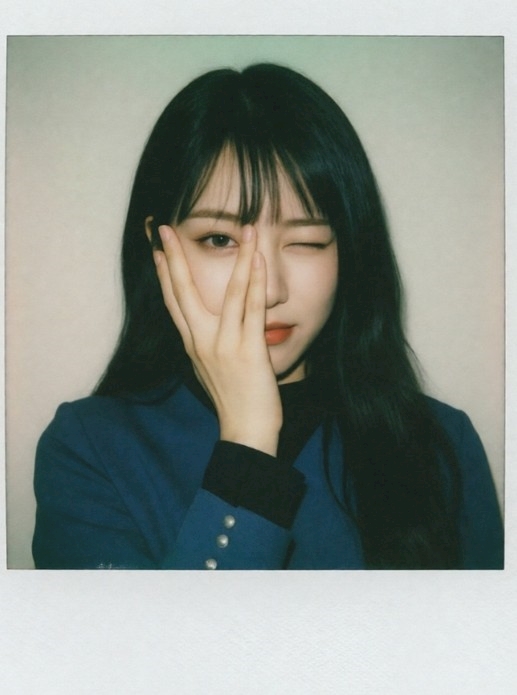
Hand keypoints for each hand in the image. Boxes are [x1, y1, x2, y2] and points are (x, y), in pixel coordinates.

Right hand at [153, 224, 282, 455]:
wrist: (245, 433)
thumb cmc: (233, 403)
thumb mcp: (211, 370)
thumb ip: (208, 345)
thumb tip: (210, 330)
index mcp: (192, 345)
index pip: (173, 302)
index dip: (164, 274)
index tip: (159, 249)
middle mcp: (201, 341)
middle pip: (183, 291)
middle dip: (175, 256)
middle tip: (165, 227)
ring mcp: (224, 344)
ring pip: (229, 291)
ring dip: (240, 257)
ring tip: (245, 229)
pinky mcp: (248, 350)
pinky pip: (252, 309)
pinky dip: (255, 282)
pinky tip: (259, 260)